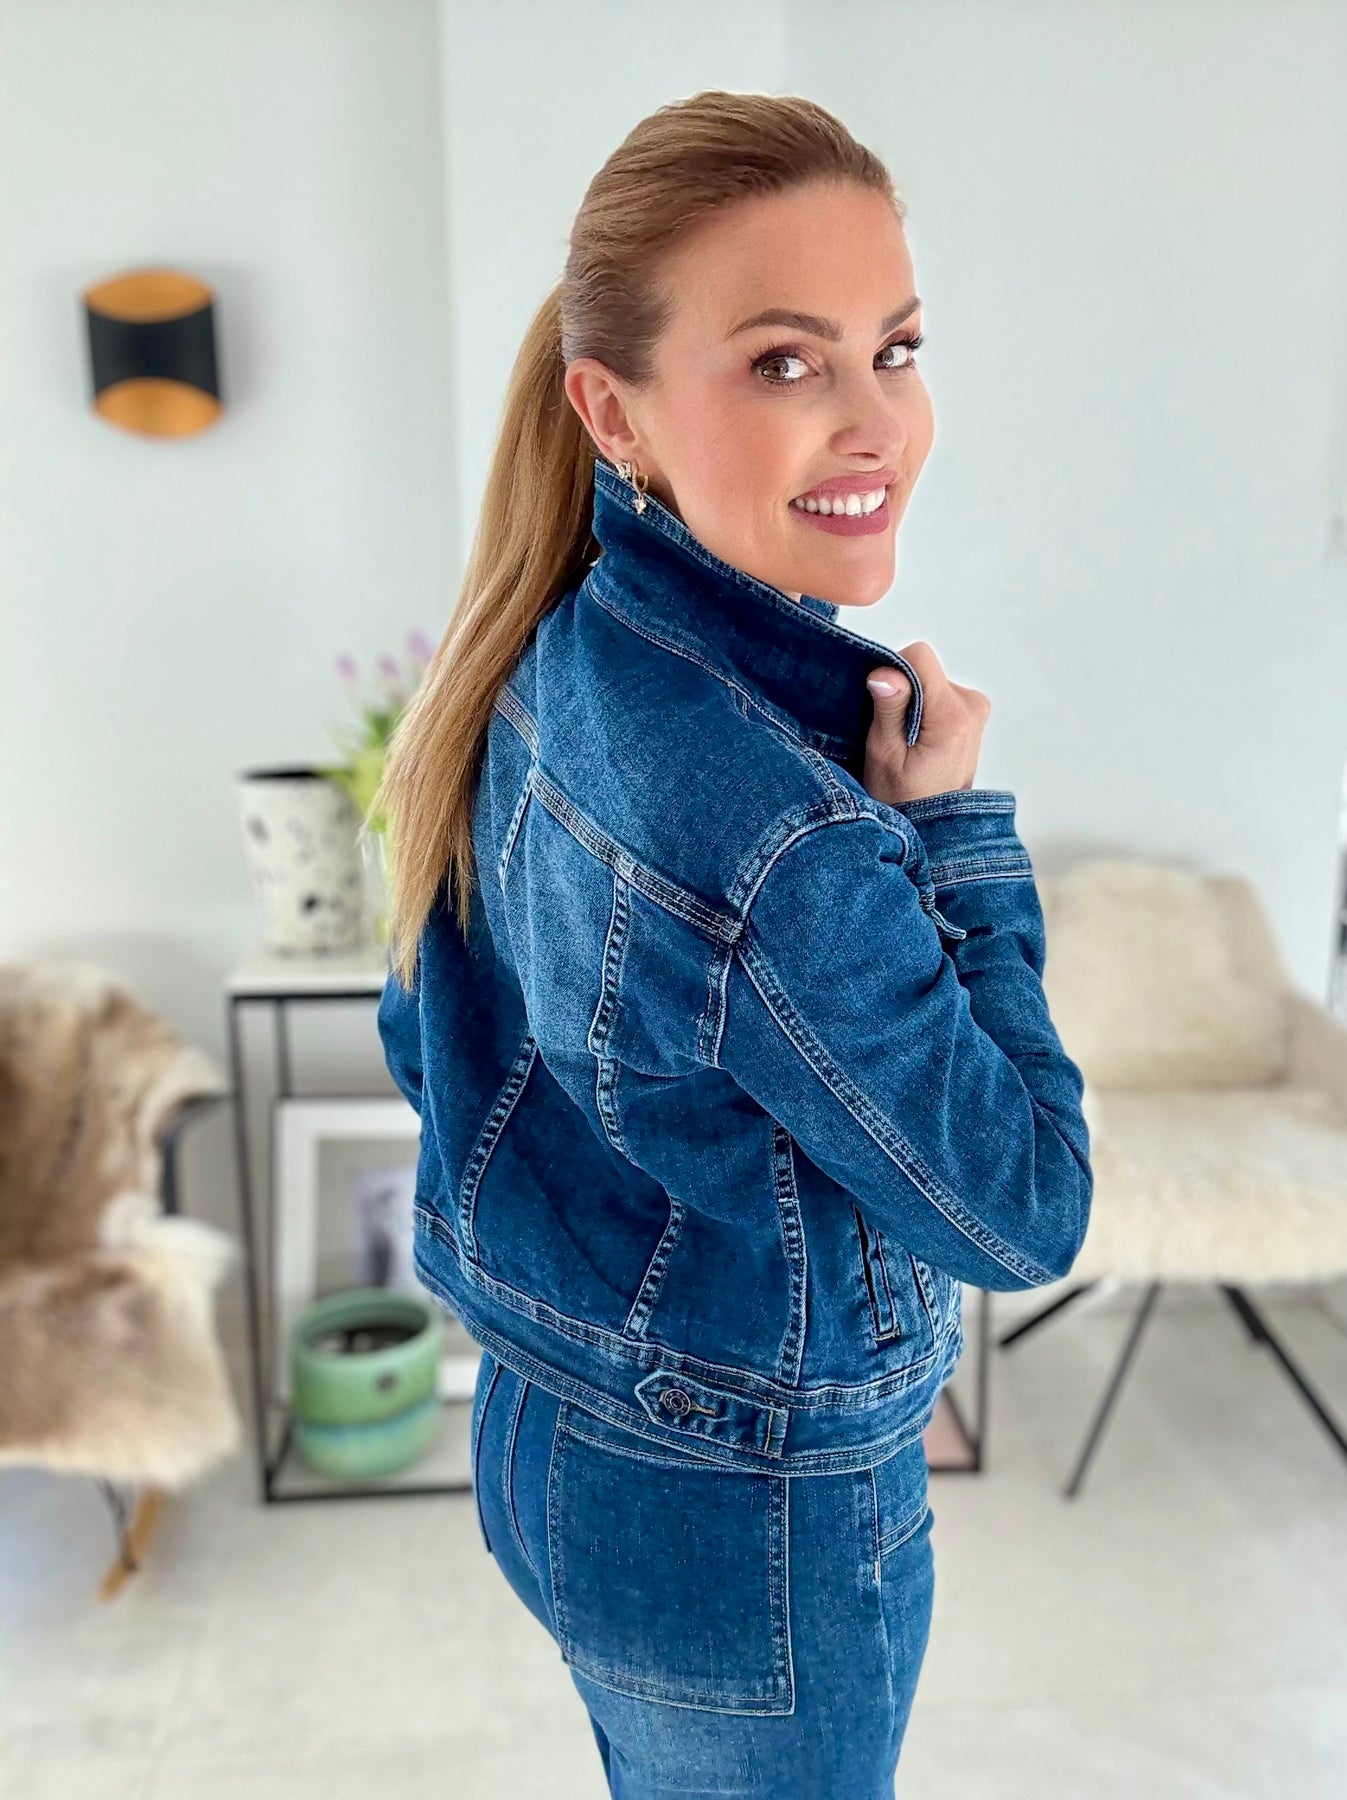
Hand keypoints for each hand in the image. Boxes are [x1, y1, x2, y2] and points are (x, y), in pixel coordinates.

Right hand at [863, 640, 990, 805]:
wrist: (932, 825)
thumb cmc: (904, 798)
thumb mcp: (885, 754)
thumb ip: (889, 708)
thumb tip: (885, 671)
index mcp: (952, 717)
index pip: (919, 657)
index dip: (893, 671)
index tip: (883, 704)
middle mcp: (972, 707)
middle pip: (924, 668)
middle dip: (903, 691)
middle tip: (894, 732)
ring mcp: (976, 709)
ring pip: (930, 680)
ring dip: (913, 701)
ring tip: (907, 739)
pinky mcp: (973, 712)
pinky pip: (939, 692)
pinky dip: (924, 708)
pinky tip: (919, 738)